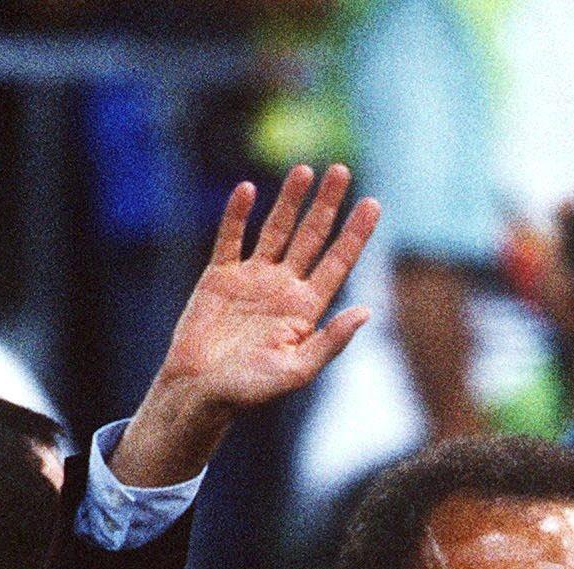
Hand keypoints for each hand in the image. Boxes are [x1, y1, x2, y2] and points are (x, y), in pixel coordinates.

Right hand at [113, 164, 379, 486]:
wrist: (200, 392)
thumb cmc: (250, 391)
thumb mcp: (297, 370)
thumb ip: (330, 341)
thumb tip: (366, 311)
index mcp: (306, 309)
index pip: (338, 262)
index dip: (356, 234)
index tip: (373, 203)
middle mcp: (283, 288)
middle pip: (311, 237)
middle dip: (327, 206)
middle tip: (342, 171)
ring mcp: (252, 279)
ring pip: (276, 230)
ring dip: (290, 200)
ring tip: (305, 170)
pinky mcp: (220, 276)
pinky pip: (231, 238)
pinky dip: (237, 214)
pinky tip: (248, 191)